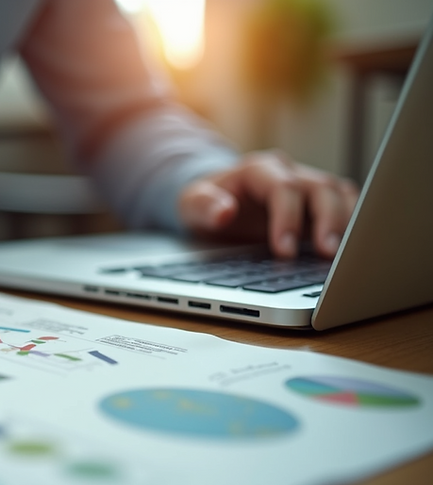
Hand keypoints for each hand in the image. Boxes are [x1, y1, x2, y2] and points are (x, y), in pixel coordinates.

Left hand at [178, 150, 358, 257]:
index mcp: (257, 169)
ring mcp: (306, 186)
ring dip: (347, 222)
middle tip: (327, 254)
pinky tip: (350, 250)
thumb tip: (224, 212)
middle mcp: (287, 173)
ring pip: (339, 194)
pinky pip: (346, 206)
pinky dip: (352, 224)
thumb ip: (203, 206)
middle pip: (320, 187)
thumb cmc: (204, 204)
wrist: (214, 202)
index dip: (288, 218)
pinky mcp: (318, 203)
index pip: (283, 188)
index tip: (284, 250)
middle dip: (328, 220)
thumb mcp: (190, 205)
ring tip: (345, 255)